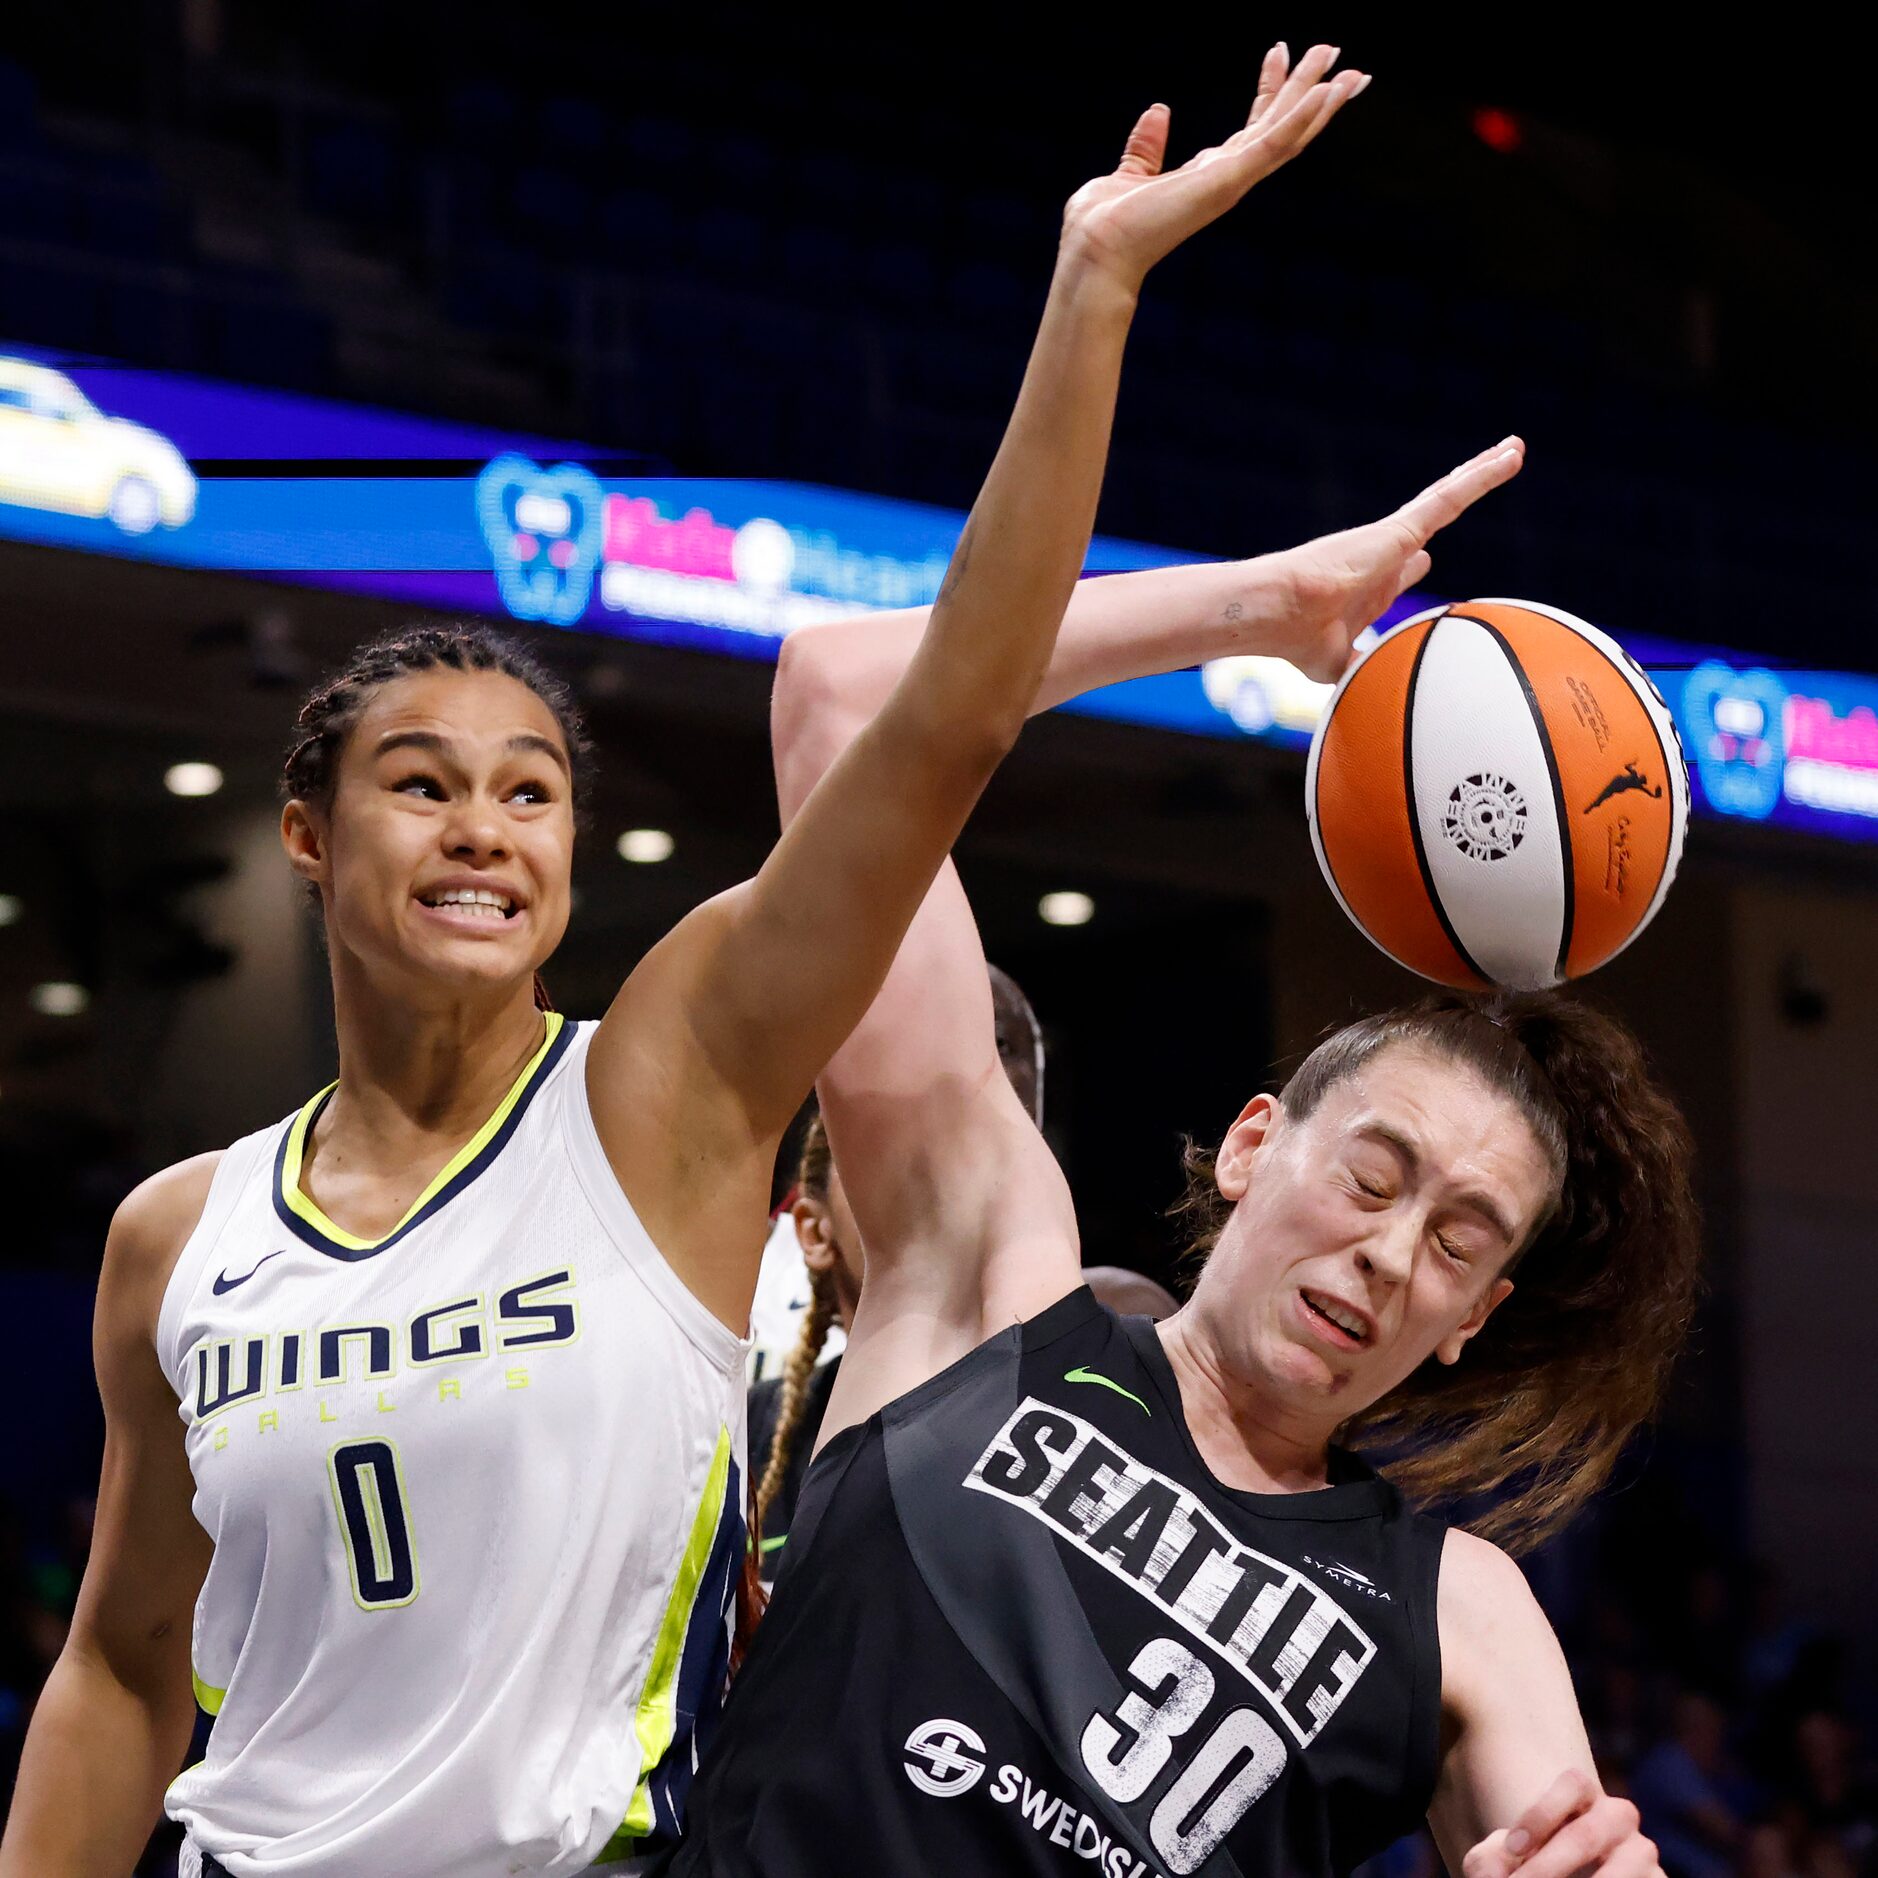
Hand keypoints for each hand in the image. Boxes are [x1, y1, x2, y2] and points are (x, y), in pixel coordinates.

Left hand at [1061, 43, 1366, 294]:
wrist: (1094, 250)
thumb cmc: (1103, 225)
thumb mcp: (1128, 172)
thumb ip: (1146, 147)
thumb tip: (1159, 110)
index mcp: (1207, 177)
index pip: (1250, 128)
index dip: (1269, 89)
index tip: (1280, 50)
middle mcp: (1226, 180)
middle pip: (1281, 129)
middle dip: (1309, 91)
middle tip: (1335, 52)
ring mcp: (1231, 181)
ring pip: (1289, 135)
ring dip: (1320, 101)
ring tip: (1353, 69)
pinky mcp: (1228, 180)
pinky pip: (1275, 144)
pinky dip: (1304, 117)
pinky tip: (1329, 92)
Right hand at [1264, 435, 1526, 681]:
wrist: (1282, 613)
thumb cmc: (1298, 640)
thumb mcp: (1338, 666)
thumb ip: (1360, 675)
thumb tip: (1363, 707)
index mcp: (1367, 588)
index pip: (1397, 572)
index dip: (1411, 567)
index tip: (1422, 562)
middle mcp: (1383, 557)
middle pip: (1428, 522)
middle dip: (1450, 503)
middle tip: (1475, 482)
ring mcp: (1394, 539)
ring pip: (1448, 498)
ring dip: (1479, 473)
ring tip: (1511, 451)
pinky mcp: (1402, 528)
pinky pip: (1454, 497)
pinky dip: (1485, 477)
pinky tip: (1512, 456)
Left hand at [1464, 1770, 1660, 1877]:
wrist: (1560, 1875)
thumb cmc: (1526, 1869)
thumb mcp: (1501, 1862)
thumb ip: (1489, 1861)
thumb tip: (1493, 1873)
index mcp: (1583, 1794)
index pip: (1574, 1783)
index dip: (1542, 1814)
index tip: (1511, 1849)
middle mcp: (1619, 1818)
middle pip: (1588, 1834)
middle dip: (1549, 1867)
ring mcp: (1643, 1854)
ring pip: (1624, 1868)